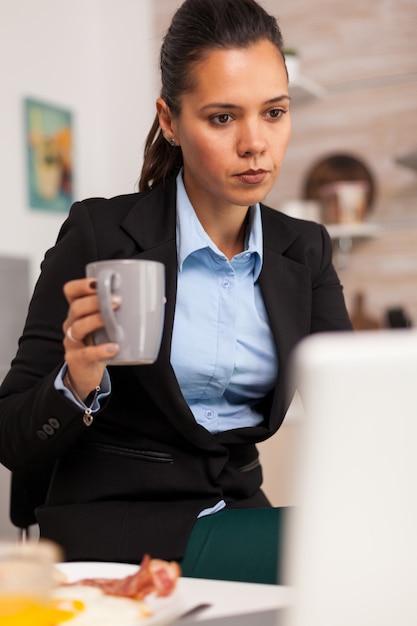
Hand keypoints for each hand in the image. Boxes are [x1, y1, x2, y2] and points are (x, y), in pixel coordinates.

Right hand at [62, 278, 118, 399]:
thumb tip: (160, 300)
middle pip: (76, 307)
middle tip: (117, 300)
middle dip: (95, 301)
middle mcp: (71, 323)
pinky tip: (113, 348)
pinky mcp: (75, 359)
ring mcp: (72, 342)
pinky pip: (85, 353)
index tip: (97, 283)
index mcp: (79, 310)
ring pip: (78, 327)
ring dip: (96, 320)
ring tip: (114, 321)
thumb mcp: (110, 324)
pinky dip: (99, 350)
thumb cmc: (101, 342)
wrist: (87, 372)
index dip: (80, 285)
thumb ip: (129, 311)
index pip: (71, 292)